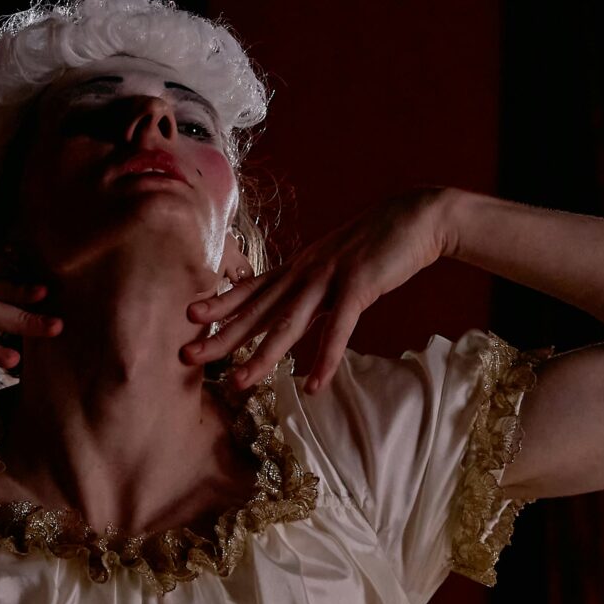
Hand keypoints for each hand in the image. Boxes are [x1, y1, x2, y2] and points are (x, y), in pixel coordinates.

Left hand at [184, 189, 455, 393]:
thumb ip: (314, 289)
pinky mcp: (358, 286)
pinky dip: (325, 359)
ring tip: (240, 382)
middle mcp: (306, 272)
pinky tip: (313, 385)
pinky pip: (338, 329)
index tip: (189, 316)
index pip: (252, 289)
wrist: (417, 217)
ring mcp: (329, 278)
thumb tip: (295, 311)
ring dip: (262, 355)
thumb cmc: (377, 245)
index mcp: (299, 268)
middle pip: (257, 311)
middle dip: (221, 335)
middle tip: (187, 356)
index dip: (221, 303)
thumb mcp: (335, 265)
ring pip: (288, 323)